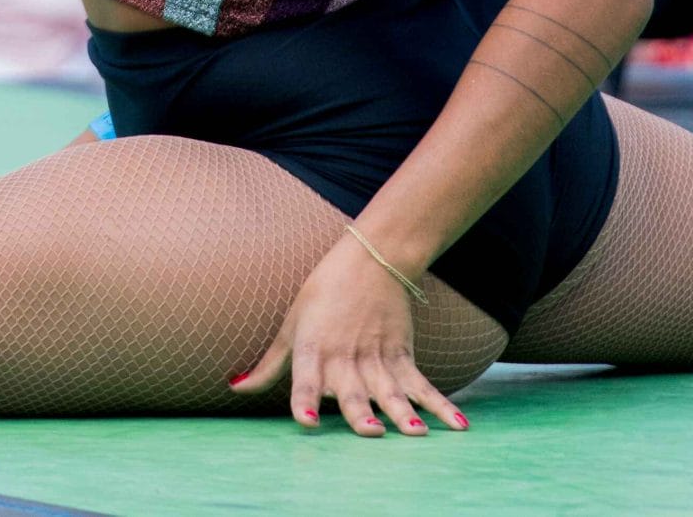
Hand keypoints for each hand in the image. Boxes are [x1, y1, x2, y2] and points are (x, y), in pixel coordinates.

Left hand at [229, 234, 468, 436]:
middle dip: (361, 413)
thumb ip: (269, 364)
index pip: (306, 380)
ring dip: (403, 412)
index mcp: (313, 350)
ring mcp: (377, 357)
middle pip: (354, 391)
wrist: (370, 259)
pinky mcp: (402, 354)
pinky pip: (422, 384)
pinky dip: (440, 405)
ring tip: (415, 432)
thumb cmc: (322, 294)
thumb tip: (236, 387)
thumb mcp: (290, 325)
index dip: (305, 401)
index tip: (307, 422)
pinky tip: (456, 426)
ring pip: (390, 390)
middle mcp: (345, 357)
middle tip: (371, 432)